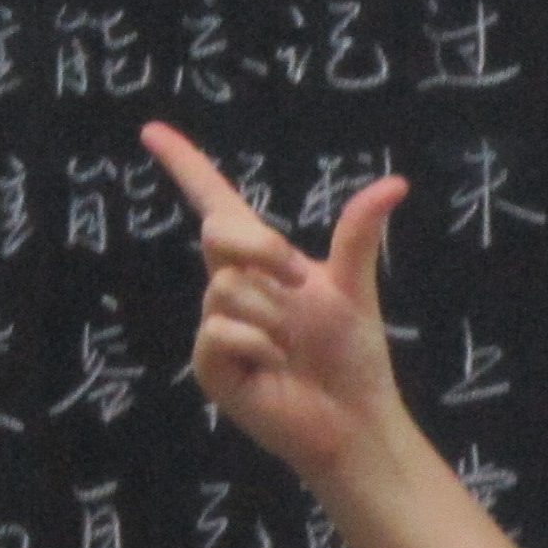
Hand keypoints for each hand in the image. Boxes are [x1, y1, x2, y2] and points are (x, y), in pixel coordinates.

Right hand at [141, 122, 411, 488]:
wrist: (355, 418)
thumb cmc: (352, 356)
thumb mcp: (354, 287)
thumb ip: (359, 233)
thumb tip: (395, 183)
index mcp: (261, 263)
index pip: (215, 203)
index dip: (185, 165)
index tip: (152, 130)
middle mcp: (230, 287)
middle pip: (219, 234)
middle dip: (262, 249)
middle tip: (299, 279)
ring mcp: (215, 325)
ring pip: (226, 289)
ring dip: (273, 314)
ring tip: (292, 345)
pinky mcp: (210, 364)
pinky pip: (221, 331)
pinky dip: (259, 345)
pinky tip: (276, 366)